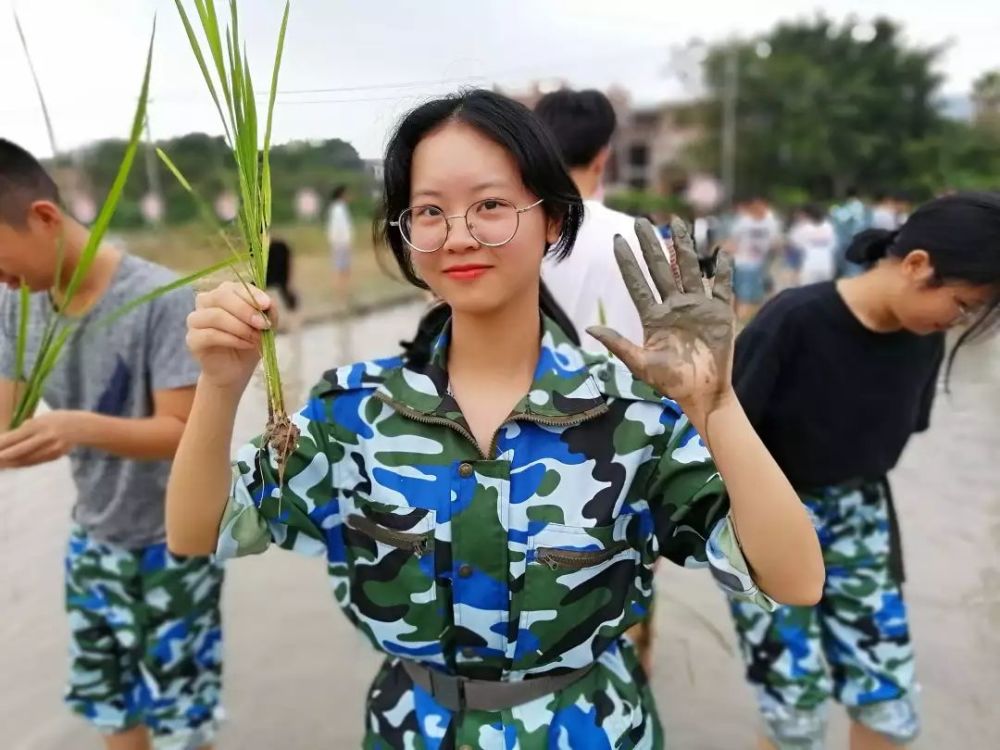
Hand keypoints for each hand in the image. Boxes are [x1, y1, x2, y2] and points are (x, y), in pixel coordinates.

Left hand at [0, 410, 81, 468]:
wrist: (83, 427)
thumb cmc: (58, 419)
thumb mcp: (42, 418)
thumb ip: (26, 427)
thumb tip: (7, 438)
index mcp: (40, 424)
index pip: (16, 436)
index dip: (2, 443)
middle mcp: (46, 437)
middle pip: (20, 450)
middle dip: (4, 456)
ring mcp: (51, 448)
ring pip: (27, 459)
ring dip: (11, 463)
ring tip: (0, 464)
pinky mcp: (55, 456)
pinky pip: (35, 461)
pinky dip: (22, 463)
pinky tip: (12, 464)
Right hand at [187, 281, 272, 391]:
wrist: (237, 369)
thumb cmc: (250, 342)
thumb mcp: (265, 326)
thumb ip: (268, 312)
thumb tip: (269, 303)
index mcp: (223, 293)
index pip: (234, 287)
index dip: (251, 294)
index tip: (266, 305)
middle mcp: (205, 302)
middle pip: (221, 296)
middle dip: (245, 310)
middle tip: (262, 324)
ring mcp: (195, 320)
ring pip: (215, 315)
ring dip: (240, 327)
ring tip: (256, 338)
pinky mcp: (192, 339)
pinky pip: (210, 335)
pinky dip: (232, 339)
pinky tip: (245, 344)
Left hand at [588, 217, 736, 428]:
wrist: (702, 393)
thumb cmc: (671, 382)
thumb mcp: (641, 364)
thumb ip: (618, 344)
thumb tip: (590, 329)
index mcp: (654, 316)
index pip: (637, 283)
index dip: (627, 262)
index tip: (617, 240)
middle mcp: (674, 306)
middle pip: (661, 268)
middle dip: (651, 245)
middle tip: (641, 221)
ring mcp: (697, 306)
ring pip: (689, 269)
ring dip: (684, 246)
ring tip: (678, 223)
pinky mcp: (719, 313)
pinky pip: (721, 287)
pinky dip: (722, 271)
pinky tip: (721, 253)